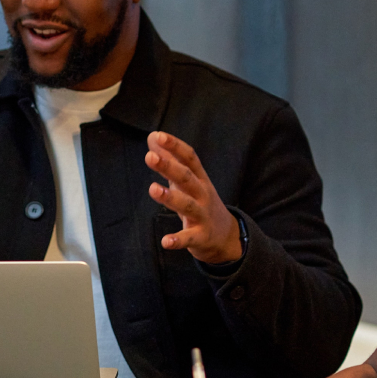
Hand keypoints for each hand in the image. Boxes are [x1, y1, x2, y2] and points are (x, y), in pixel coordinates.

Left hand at [145, 131, 241, 263]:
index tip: (158, 136)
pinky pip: (189, 239)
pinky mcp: (201, 237)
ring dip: (171, 197)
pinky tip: (165, 242)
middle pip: (187, 178)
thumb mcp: (188, 180)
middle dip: (169, 167)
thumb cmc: (201, 202)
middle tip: (150, 157)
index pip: (189, 158)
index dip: (175, 146)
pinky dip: (178, 240)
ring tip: (153, 189)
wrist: (226, 236)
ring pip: (187, 205)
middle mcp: (203, 194)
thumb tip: (152, 136)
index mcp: (199, 178)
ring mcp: (203, 215)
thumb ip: (170, 159)